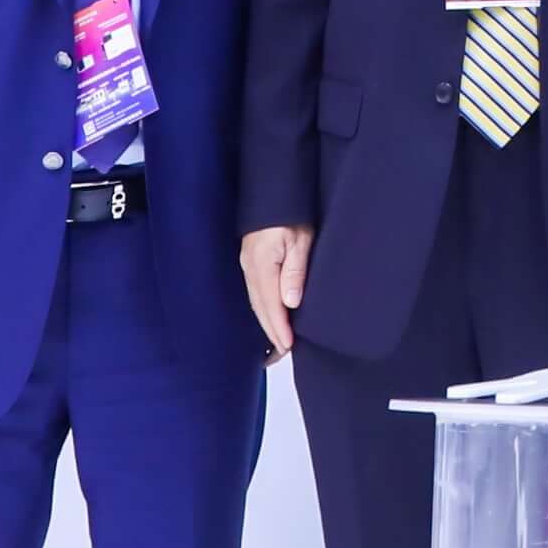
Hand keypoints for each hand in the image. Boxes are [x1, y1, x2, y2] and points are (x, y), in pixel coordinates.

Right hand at [241, 226, 311, 358]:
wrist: (275, 191)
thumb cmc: (291, 213)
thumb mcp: (300, 240)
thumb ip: (295, 271)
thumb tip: (291, 303)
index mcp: (262, 265)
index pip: (271, 306)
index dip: (279, 329)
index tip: (288, 347)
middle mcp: (250, 268)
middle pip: (260, 308)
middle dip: (271, 333)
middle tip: (280, 355)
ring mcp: (247, 265)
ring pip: (256, 302)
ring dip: (266, 323)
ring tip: (276, 344)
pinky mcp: (250, 261)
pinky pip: (255, 292)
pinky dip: (263, 309)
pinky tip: (270, 316)